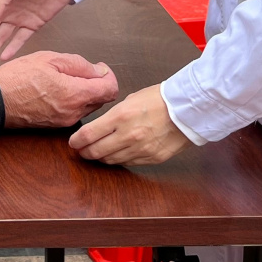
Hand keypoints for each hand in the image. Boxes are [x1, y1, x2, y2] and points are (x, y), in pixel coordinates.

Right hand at [0, 51, 119, 127]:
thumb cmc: (17, 78)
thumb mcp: (50, 59)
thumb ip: (79, 64)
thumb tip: (99, 71)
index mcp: (75, 94)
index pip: (111, 90)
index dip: (109, 76)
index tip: (99, 68)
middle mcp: (73, 112)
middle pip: (101, 99)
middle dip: (96, 84)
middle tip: (78, 71)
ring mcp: (65, 121)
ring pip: (88, 106)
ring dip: (84, 93)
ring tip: (65, 79)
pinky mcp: (56, 125)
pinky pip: (74, 112)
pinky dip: (73, 101)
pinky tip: (57, 90)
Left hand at [68, 84, 189, 165]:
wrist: (188, 110)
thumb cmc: (160, 99)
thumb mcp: (131, 99)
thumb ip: (115, 114)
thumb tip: (103, 124)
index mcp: (120, 116)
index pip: (89, 134)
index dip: (77, 141)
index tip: (73, 142)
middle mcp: (127, 135)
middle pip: (96, 151)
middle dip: (85, 152)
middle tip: (81, 150)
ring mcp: (140, 150)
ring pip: (111, 160)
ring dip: (101, 158)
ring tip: (96, 153)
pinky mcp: (151, 159)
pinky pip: (128, 163)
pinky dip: (119, 160)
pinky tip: (116, 155)